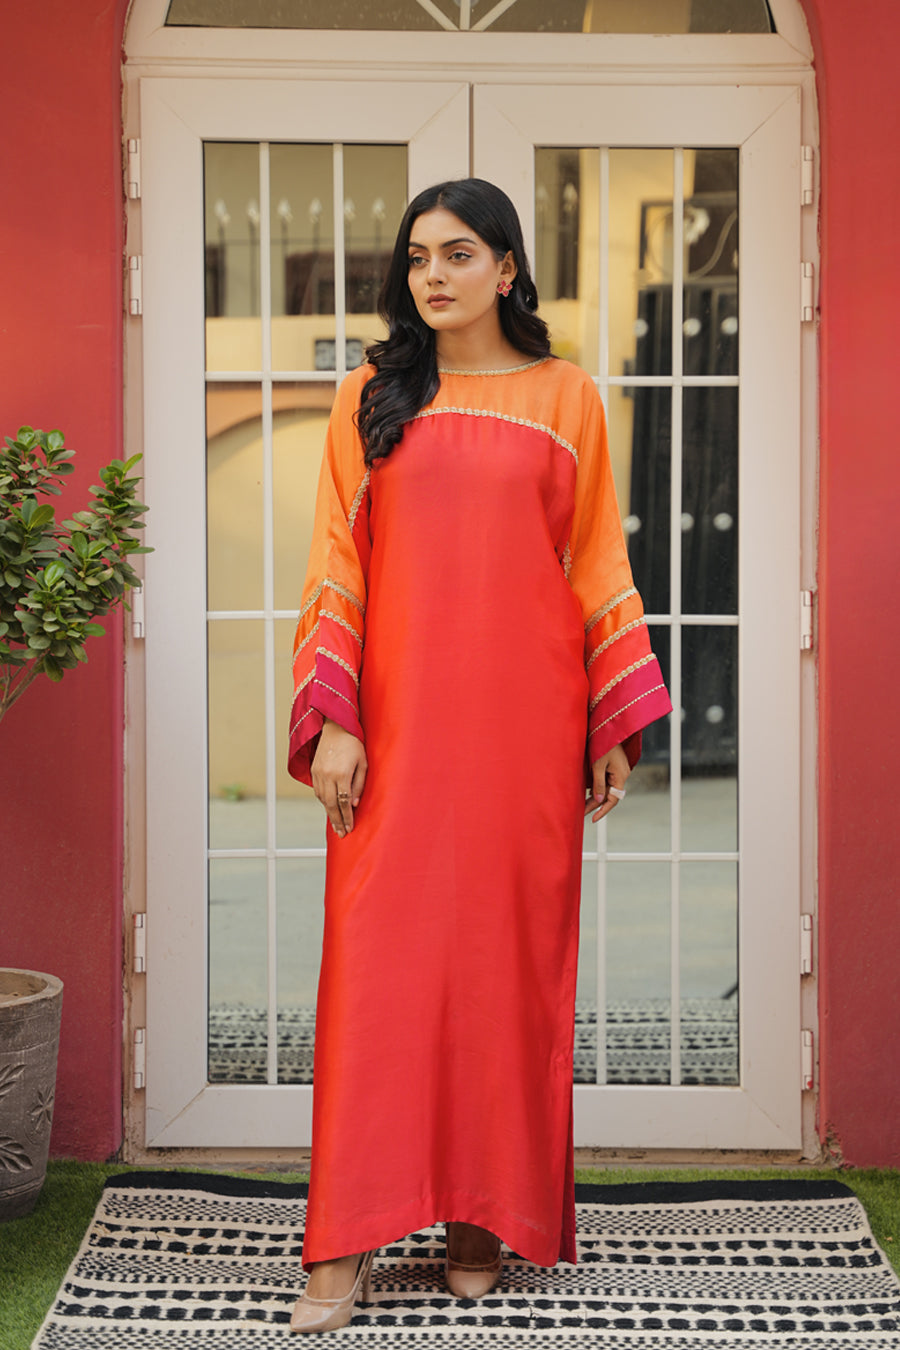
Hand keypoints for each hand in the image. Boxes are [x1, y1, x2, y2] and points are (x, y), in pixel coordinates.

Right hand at [311, 719, 367, 837]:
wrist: (336, 727)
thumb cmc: (354, 744)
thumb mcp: (363, 763)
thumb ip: (359, 784)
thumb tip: (354, 804)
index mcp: (341, 774)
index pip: (344, 802)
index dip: (347, 817)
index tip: (350, 828)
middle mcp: (327, 775)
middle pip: (331, 804)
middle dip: (337, 821)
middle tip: (341, 834)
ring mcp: (318, 773)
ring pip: (322, 799)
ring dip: (329, 813)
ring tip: (336, 825)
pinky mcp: (314, 770)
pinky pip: (317, 791)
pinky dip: (323, 801)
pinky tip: (329, 808)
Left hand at [584, 743, 630, 822]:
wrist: (606, 727)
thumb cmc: (602, 744)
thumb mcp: (598, 765)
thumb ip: (598, 783)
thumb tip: (598, 800)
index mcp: (621, 775)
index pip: (613, 799)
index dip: (603, 810)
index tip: (593, 819)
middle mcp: (621, 775)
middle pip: (609, 794)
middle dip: (595, 804)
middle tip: (581, 812)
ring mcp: (618, 771)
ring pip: (607, 788)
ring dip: (595, 796)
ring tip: (582, 804)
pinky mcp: (613, 767)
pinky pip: (605, 781)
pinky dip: (597, 787)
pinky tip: (587, 792)